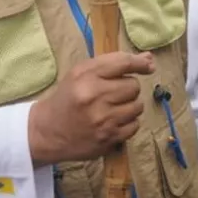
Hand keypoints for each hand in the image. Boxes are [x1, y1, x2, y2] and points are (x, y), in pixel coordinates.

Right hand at [29, 51, 154, 164]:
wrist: (48, 131)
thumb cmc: (67, 97)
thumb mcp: (81, 74)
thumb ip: (113, 63)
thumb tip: (149, 59)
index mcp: (86, 76)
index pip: (123, 63)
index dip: (140, 63)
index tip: (149, 65)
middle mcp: (95, 96)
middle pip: (133, 86)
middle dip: (127, 88)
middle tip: (113, 93)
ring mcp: (103, 119)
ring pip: (137, 106)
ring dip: (130, 106)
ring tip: (114, 108)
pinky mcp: (108, 138)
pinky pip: (135, 125)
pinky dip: (128, 123)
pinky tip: (114, 121)